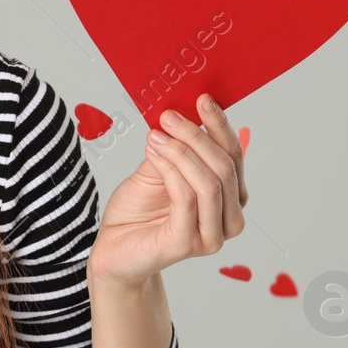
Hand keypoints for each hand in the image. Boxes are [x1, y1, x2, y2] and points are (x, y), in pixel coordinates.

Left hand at [87, 94, 247, 287]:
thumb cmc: (138, 211)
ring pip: (209, 182)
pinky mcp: (187, 244)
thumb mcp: (160, 168)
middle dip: (197, 135)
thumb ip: (179, 148)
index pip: (234, 156)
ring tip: (155, 135)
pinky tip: (152, 153)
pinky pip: (186, 197)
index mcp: (230, 199)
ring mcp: (211, 236)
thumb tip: (186, 111)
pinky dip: (169, 169)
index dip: (220, 126)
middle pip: (225, 168)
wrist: (113, 248)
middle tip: (170, 115)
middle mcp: (228, 220)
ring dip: (181, 151)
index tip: (203, 100)